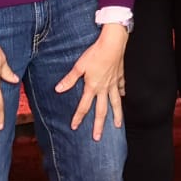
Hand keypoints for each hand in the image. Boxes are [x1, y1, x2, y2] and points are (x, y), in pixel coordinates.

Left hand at [55, 23, 127, 139]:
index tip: (75, 127)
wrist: (112, 44)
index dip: (78, 117)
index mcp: (92, 87)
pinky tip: (122, 96)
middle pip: (102, 111)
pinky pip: (122, 87)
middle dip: (99, 125)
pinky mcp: (120, 76)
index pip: (84, 106)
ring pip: (115, 103)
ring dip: (116, 115)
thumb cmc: (95, 53)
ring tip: (117, 125)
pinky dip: (122, 93)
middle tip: (98, 137)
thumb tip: (58, 89)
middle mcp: (104, 88)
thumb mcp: (79, 66)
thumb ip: (69, 79)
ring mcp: (114, 83)